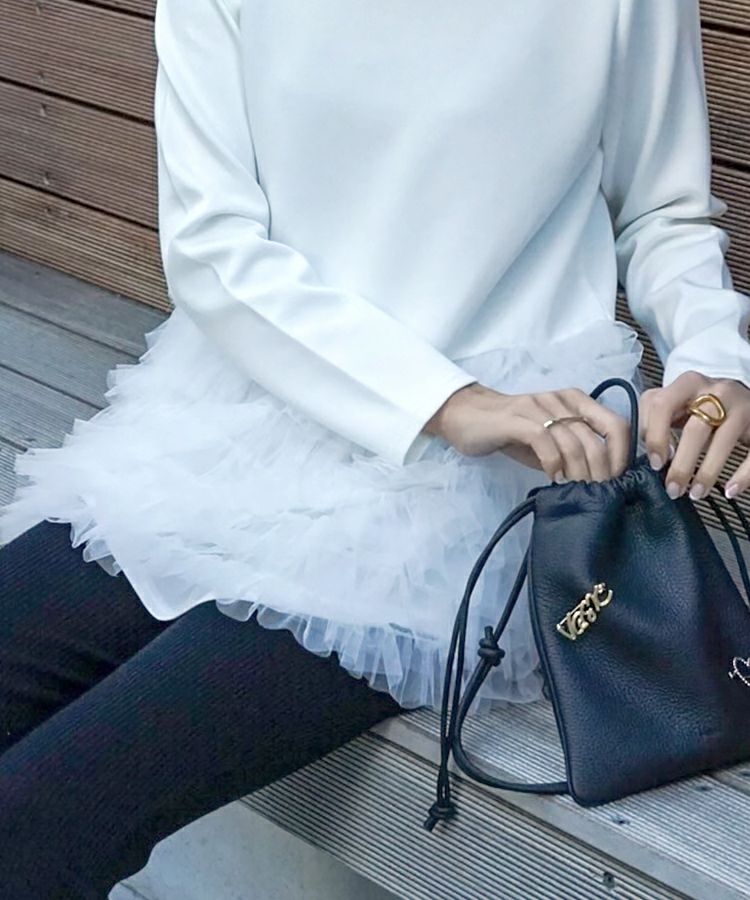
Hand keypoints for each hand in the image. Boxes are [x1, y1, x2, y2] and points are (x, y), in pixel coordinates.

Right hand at [424, 382, 631, 481]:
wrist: (466, 416)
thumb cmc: (511, 432)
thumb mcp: (550, 440)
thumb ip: (573, 451)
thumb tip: (601, 479)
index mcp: (576, 401)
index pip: (616, 425)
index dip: (621, 456)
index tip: (616, 482)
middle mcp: (561, 400)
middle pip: (595, 437)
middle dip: (601, 471)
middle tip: (596, 495)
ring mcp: (538, 407)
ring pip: (572, 440)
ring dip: (578, 471)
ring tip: (576, 490)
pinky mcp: (516, 419)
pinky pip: (544, 440)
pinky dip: (553, 462)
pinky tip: (553, 478)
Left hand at [638, 370, 749, 500]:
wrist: (740, 397)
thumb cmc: (699, 406)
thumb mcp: (675, 405)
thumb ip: (654, 421)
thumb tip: (652, 457)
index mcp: (687, 384)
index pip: (662, 405)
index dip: (655, 436)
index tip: (655, 463)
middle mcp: (717, 390)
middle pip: (695, 429)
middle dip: (681, 464)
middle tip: (673, 489)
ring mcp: (742, 405)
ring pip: (724, 440)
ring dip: (707, 472)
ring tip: (696, 493)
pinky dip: (743, 475)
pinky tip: (730, 490)